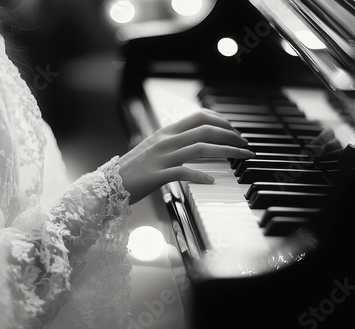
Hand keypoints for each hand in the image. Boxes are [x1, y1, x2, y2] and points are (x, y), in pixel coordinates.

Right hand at [118, 109, 254, 203]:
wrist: (109, 185)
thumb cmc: (132, 170)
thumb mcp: (153, 149)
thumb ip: (172, 142)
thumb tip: (193, 141)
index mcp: (166, 132)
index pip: (199, 117)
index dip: (221, 121)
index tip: (235, 130)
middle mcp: (166, 140)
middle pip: (206, 130)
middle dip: (231, 135)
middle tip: (245, 145)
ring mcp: (162, 157)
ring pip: (201, 148)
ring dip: (227, 151)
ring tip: (242, 157)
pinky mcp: (158, 175)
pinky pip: (184, 172)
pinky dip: (201, 176)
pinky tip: (212, 180)